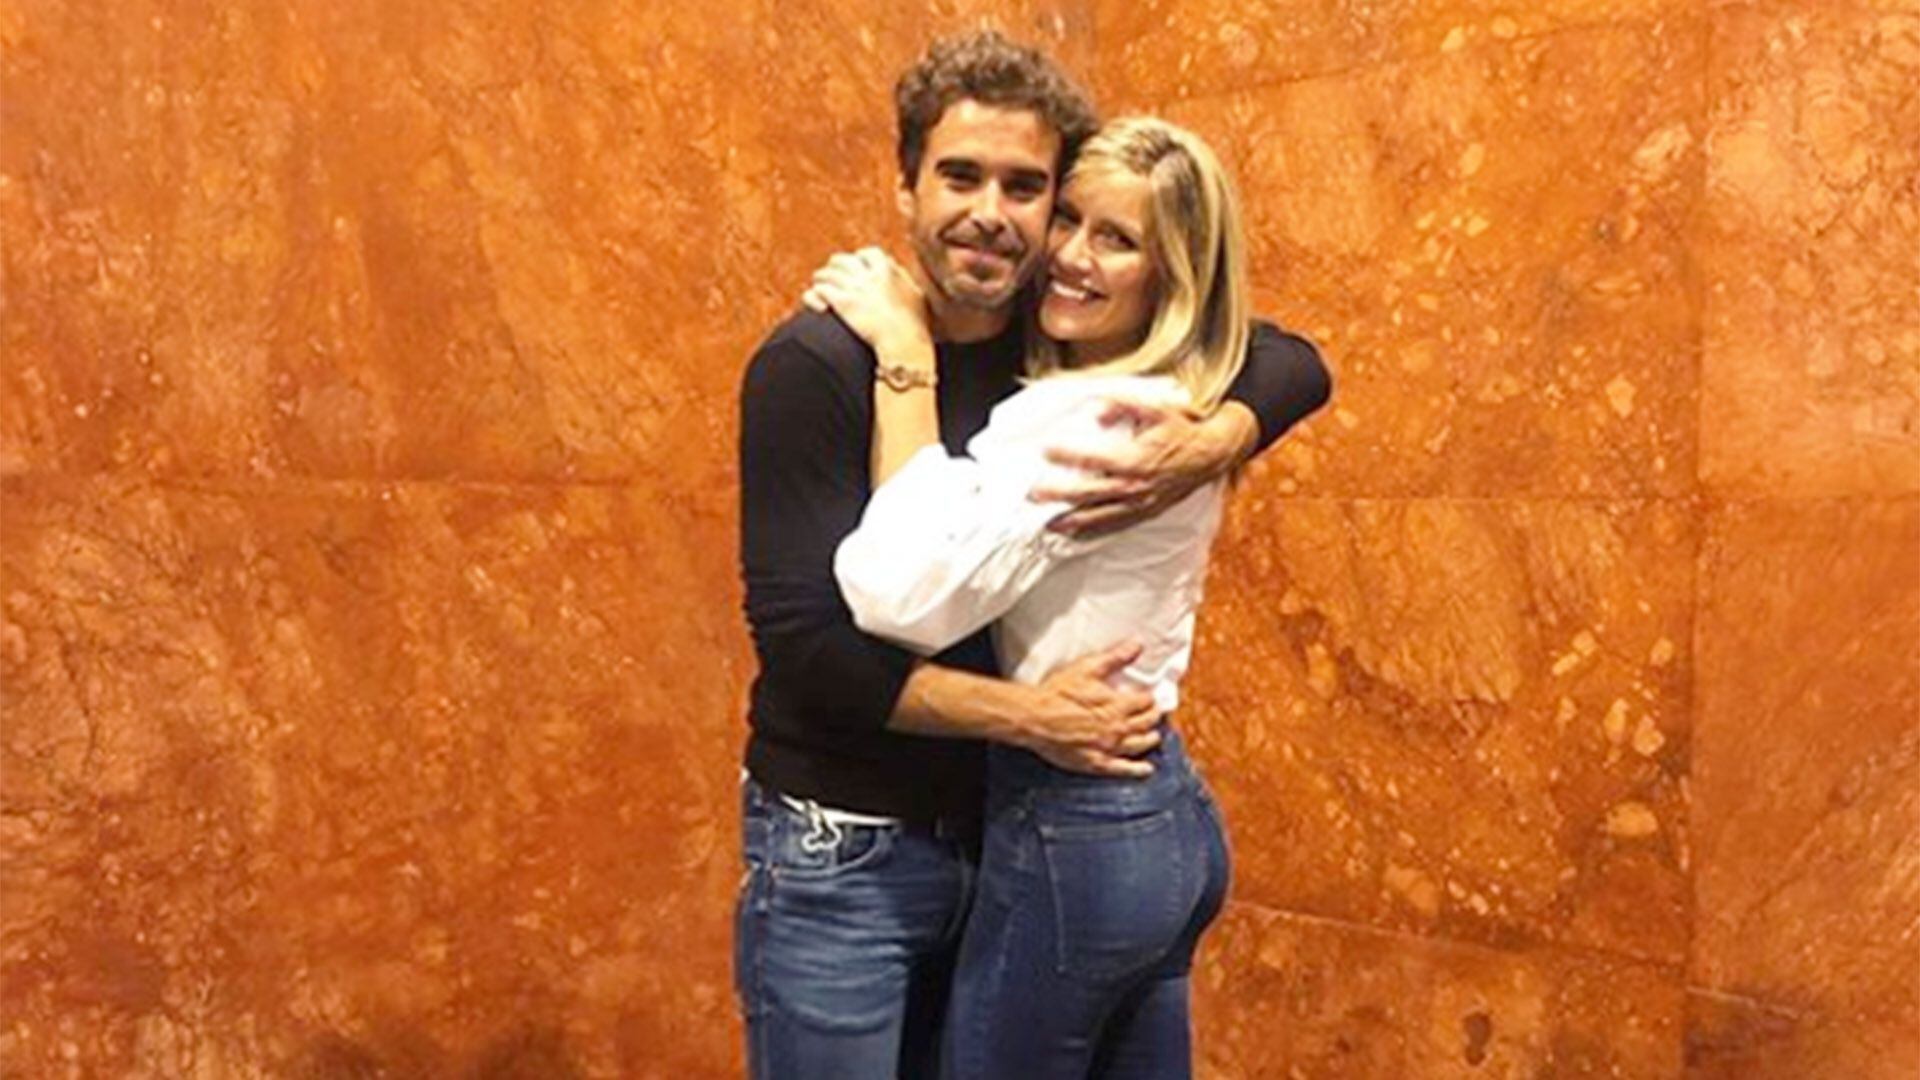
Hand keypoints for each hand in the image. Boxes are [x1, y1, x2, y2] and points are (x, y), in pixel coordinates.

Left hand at [802, 247, 930, 358]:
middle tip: (833, 274)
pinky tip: (819, 305)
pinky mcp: (841, 302)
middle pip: (843, 260)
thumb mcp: (916, 296)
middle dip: (836, 266)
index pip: (869, 254)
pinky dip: (815, 296)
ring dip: (822, 278)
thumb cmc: (914, 325)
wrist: (903, 342)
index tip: (858, 266)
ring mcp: (854, 287)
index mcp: (887, 270)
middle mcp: (868, 274)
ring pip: (827, 273)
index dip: (860, 258)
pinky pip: (819, 290)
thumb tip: (900, 275)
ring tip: (820, 284)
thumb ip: (906, 280)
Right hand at [1016, 641, 1162, 777]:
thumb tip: (1138, 645)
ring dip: (1150, 739)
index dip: (1149, 698)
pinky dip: (1137, 769)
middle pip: (1145, 723)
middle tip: (1155, 713)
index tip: (1150, 697)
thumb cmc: (1058, 692)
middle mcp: (1116, 728)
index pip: (1144, 702)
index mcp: (1116, 705)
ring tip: (1154, 736)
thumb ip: (1115, 657)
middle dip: (1153, 717)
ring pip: (1138, 745)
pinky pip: (1122, 769)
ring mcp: (1107, 747)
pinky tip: (1146, 769)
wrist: (1035, 717)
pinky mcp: (1095, 763)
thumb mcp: (1087, 668)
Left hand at [1033, 400, 1255, 537]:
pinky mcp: (1145, 512)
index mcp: (1138, 459)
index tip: (1047, 449)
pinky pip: (1116, 525)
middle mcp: (1138, 485)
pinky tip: (1075, 533)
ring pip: (1102, 515)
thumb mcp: (1156, 408)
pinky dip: (1094, 530)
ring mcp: (1141, 502)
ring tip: (1048, 523)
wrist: (1212, 453)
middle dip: (1060, 493)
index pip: (1096, 459)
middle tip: (1034, 493)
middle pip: (1092, 493)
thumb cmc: (1182, 428)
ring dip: (1073, 520)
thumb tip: (1096, 409)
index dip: (1070, 454)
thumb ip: (1124, 405)